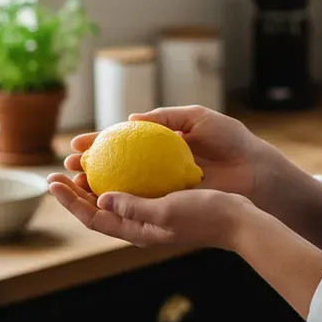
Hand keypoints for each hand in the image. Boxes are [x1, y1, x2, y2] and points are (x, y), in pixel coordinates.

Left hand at [47, 173, 252, 250]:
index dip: (69, 201)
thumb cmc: (205, 214)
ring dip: (92, 184)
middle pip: (97, 210)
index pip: (93, 218)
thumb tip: (101, 200)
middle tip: (56, 171)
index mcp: (137, 231)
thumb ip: (134, 207)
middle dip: (74, 193)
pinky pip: (131, 190)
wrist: (237, 219)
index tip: (53, 181)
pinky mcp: (162, 202)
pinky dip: (117, 177)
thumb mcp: (167, 211)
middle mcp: (139, 225)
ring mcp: (150, 215)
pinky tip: (117, 160)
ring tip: (78, 166)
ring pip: (112, 200)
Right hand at [61, 105, 267, 198]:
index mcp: (162, 144)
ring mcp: (163, 187)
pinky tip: (100, 201)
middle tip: (66, 166)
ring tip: (73, 183)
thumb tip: (131, 119)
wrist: (255, 169)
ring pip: (120, 188)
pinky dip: (119, 203)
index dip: (97, 143)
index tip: (76, 144)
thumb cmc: (231, 140)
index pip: (122, 142)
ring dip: (93, 187)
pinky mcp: (172, 204)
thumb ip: (166, 118)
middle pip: (114, 167)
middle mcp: (158, 167)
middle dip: (86, 167)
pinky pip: (141, 204)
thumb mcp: (198, 119)